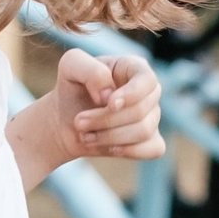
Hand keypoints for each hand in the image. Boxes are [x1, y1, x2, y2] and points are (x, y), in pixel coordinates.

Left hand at [10, 48, 164, 184]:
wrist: (65, 120)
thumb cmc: (71, 89)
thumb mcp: (70, 66)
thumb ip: (89, 70)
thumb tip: (109, 94)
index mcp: (134, 68)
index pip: (148, 80)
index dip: (132, 94)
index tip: (108, 104)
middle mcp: (149, 91)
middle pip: (141, 110)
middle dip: (106, 120)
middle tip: (79, 122)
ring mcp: (153, 116)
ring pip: (144, 131)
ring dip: (109, 137)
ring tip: (85, 135)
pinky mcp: (151, 140)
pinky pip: (153, 149)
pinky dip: (127, 151)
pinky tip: (108, 147)